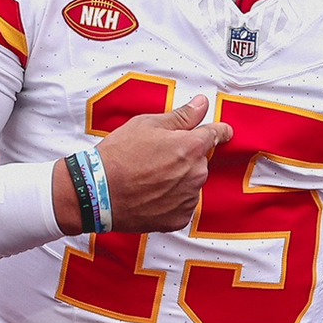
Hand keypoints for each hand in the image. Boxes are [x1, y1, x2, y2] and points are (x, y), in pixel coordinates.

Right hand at [94, 95, 232, 232]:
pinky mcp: (178, 218)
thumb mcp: (148, 124)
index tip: (224, 131)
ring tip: (149, 177)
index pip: (215, 135)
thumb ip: (182, 116)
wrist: (97, 192)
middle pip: (199, 160)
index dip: (219, 131)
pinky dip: (171, 200)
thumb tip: (202, 104)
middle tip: (157, 157)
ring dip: (178, 179)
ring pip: (191, 183)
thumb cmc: (119, 155)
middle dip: (185, 157)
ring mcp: (188, 198)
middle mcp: (195, 174)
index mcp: (191, 147)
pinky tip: (151, 194)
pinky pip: (182, 204)